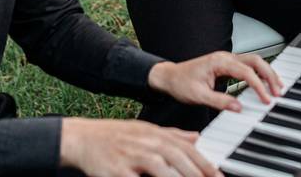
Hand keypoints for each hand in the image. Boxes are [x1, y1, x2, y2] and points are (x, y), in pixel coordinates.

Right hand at [60, 118, 219, 176]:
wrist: (82, 138)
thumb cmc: (115, 137)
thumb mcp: (145, 130)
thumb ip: (172, 134)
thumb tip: (196, 137)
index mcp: (155, 134)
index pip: (186, 149)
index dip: (205, 164)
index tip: (218, 176)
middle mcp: (146, 143)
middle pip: (177, 159)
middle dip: (197, 174)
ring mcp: (131, 156)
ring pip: (161, 169)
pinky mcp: (117, 170)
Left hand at [147, 51, 283, 112]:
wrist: (169, 76)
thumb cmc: (180, 83)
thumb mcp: (198, 96)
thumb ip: (219, 101)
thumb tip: (238, 108)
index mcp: (219, 61)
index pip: (246, 72)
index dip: (258, 86)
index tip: (265, 99)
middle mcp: (225, 57)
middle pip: (255, 61)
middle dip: (269, 75)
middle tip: (278, 91)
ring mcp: (226, 59)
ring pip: (254, 61)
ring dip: (266, 73)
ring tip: (276, 87)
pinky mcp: (226, 64)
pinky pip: (247, 66)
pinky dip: (259, 74)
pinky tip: (264, 83)